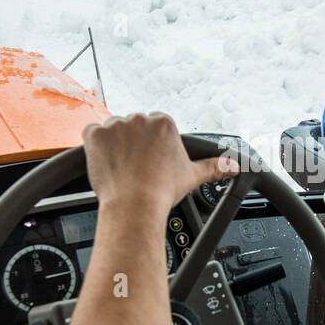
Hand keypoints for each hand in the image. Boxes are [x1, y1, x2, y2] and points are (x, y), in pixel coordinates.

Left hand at [82, 113, 237, 221]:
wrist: (134, 206)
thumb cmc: (161, 191)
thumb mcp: (192, 176)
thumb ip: (214, 167)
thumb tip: (234, 166)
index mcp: (164, 123)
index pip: (153, 128)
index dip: (150, 146)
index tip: (149, 161)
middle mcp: (140, 119)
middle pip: (133, 128)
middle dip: (132, 145)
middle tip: (135, 168)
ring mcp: (116, 125)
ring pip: (112, 131)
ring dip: (113, 146)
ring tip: (121, 168)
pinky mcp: (95, 134)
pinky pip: (91, 134)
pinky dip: (95, 147)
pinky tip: (105, 163)